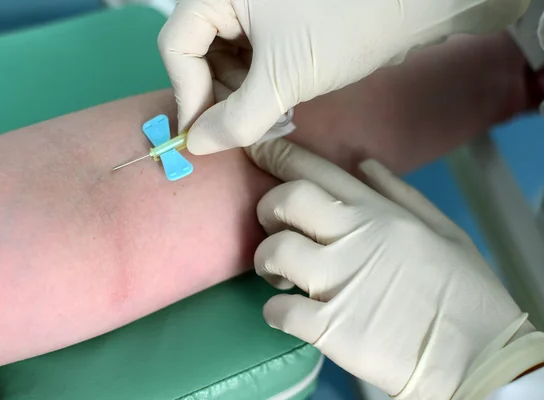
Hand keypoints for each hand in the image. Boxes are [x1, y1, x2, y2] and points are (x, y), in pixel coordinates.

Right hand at [158, 0, 528, 154]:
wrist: (412, 4)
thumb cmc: (343, 29)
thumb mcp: (283, 79)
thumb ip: (235, 119)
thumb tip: (196, 146)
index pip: (176, 45)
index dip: (187, 93)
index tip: (204, 135)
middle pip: (199, 53)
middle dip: (221, 98)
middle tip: (248, 129)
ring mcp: (253, 7)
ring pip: (226, 59)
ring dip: (243, 97)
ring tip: (273, 118)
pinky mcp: (275, 20)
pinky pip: (250, 57)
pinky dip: (260, 86)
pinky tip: (282, 104)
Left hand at [246, 138, 535, 398]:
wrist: (478, 356)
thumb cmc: (464, 292)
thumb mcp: (442, 230)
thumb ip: (399, 193)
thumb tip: (363, 163)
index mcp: (377, 213)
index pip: (316, 171)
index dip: (279, 156)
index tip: (259, 150)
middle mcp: (352, 238)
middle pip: (285, 201)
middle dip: (266, 207)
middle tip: (273, 226)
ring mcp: (337, 282)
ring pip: (273, 252)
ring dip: (266, 262)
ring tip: (280, 276)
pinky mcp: (329, 327)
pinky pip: (278, 309)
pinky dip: (275, 310)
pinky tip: (287, 312)